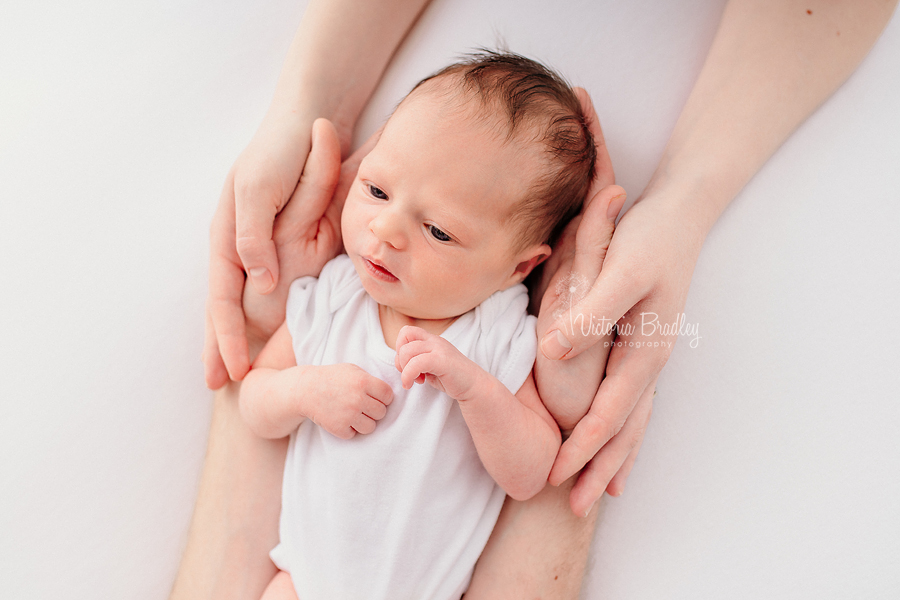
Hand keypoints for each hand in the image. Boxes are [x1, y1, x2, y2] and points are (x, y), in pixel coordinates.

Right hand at [204, 111, 318, 387]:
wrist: (309, 121)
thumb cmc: (281, 151)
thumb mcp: (259, 190)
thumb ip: (252, 235)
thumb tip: (255, 280)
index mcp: (228, 236)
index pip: (221, 298)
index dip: (223, 337)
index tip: (229, 373)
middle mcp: (240, 246)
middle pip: (226, 307)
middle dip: (221, 348)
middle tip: (221, 388)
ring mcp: (261, 246)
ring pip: (244, 302)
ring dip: (239, 338)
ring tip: (238, 374)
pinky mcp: (287, 241)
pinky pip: (272, 287)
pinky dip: (266, 316)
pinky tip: (269, 335)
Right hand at [304, 364, 393, 438]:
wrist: (305, 389)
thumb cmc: (332, 378)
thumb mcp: (353, 370)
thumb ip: (371, 379)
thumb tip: (391, 393)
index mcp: (363, 382)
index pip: (388, 395)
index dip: (383, 397)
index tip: (375, 397)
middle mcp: (357, 399)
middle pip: (382, 412)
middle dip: (374, 410)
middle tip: (362, 405)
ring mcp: (348, 415)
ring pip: (371, 427)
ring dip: (364, 422)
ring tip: (353, 414)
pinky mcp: (339, 428)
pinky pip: (354, 434)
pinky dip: (349, 429)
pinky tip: (341, 419)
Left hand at [395, 326, 478, 399]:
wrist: (476, 387)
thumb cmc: (452, 378)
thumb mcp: (431, 366)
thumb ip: (417, 359)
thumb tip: (399, 362)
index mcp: (432, 340)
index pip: (406, 331)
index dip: (400, 348)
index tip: (408, 366)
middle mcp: (435, 340)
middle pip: (404, 337)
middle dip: (400, 359)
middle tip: (409, 374)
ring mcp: (440, 349)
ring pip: (407, 351)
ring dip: (404, 370)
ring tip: (415, 381)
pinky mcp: (443, 361)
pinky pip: (416, 363)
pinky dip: (409, 375)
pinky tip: (416, 384)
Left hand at [541, 185, 702, 516]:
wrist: (680, 214)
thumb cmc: (649, 239)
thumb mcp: (620, 272)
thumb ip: (590, 314)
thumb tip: (554, 354)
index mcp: (644, 351)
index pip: (610, 413)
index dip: (584, 446)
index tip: (558, 475)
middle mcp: (650, 361)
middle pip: (625, 428)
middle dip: (600, 468)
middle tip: (576, 508)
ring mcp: (649, 354)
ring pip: (631, 419)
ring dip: (613, 456)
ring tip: (601, 491)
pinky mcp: (642, 343)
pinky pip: (632, 399)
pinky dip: (623, 427)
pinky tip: (618, 439)